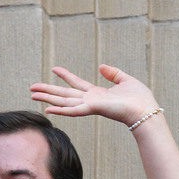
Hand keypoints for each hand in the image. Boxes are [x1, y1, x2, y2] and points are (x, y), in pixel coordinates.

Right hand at [31, 65, 159, 128]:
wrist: (146, 111)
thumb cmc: (139, 99)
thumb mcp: (126, 80)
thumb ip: (113, 73)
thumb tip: (102, 67)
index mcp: (98, 94)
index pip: (77, 83)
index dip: (66, 76)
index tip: (55, 68)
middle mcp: (91, 100)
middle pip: (65, 94)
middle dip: (49, 90)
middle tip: (32, 87)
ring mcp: (90, 105)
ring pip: (64, 101)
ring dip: (48, 98)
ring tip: (33, 94)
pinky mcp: (93, 109)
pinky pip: (73, 110)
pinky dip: (60, 110)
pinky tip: (48, 108)